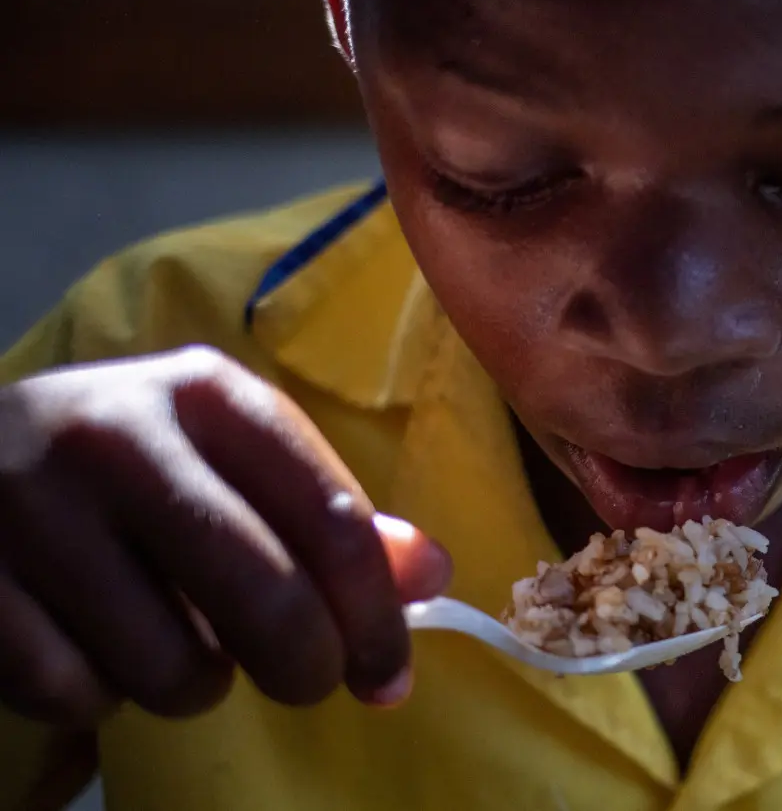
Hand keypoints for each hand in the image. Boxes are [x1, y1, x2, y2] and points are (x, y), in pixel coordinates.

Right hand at [0, 346, 451, 726]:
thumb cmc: (135, 467)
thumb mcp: (235, 461)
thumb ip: (328, 515)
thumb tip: (431, 574)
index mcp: (211, 395)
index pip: (334, 522)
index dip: (377, 618)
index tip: (389, 675)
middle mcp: (121, 434)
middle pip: (267, 600)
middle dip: (306, 668)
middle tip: (304, 679)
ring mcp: (31, 505)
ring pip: (173, 667)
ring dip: (194, 684)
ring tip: (176, 643)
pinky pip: (76, 693)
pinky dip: (98, 695)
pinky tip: (91, 645)